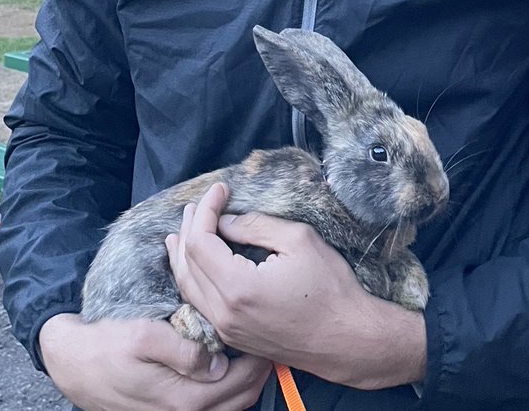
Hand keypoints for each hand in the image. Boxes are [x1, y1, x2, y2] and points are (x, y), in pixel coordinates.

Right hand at [38, 312, 269, 410]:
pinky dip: (227, 392)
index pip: (239, 384)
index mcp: (183, 398)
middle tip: (266, 342)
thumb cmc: (107, 345)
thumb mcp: (143, 336)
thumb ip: (183, 351)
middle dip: (258, 372)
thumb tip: (217, 362)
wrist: (73, 362)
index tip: (265, 336)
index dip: (258, 359)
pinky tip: (226, 367)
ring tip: (251, 352)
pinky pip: (211, 408)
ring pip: (229, 407)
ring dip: (245, 383)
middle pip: (240, 400)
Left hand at [167, 184, 426, 390]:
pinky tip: (193, 265)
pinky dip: (192, 278)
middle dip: (190, 229)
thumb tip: (225, 222)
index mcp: (238, 287)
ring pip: (188, 288)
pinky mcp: (233, 338)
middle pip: (187, 265)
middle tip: (197, 205)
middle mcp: (223, 313)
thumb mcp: (299, 241)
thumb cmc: (331, 288)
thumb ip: (256, 226)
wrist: (347, 339)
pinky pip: (199, 304)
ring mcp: (226, 330)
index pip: (201, 242)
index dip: (206, 210)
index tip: (220, 190)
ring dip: (182, 256)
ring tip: (181, 231)